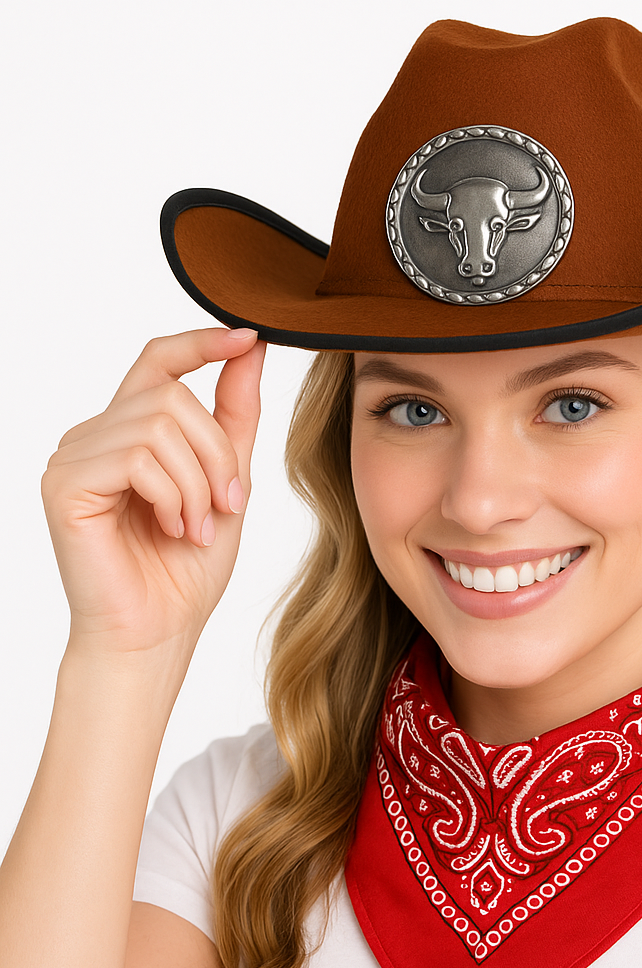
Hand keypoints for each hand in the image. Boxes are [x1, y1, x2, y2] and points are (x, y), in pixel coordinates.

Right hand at [42, 327, 265, 669]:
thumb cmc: (188, 565)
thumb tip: (251, 349)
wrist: (159, 630)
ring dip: (199, 482)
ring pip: (160, 426)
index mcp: (131, 431)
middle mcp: (96, 435)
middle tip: (228, 506)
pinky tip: (173, 528)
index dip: (202, 343)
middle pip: (175, 397)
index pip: (160, 362)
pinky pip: (138, 458)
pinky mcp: (65, 485)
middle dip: (218, 454)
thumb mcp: (228, 480)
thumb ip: (233, 416)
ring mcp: (74, 457)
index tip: (249, 336)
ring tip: (197, 525)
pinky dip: (174, 495)